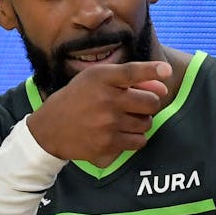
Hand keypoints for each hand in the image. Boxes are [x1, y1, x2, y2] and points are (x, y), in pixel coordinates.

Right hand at [26, 61, 172, 162]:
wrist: (50, 130)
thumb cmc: (77, 99)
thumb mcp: (95, 79)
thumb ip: (129, 78)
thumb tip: (162, 86)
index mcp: (101, 78)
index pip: (132, 71)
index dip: (153, 70)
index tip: (166, 71)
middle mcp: (105, 99)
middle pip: (151, 102)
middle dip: (148, 104)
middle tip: (135, 106)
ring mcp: (107, 124)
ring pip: (147, 123)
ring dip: (141, 122)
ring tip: (125, 120)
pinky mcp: (107, 144)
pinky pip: (139, 142)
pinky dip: (135, 139)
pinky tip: (122, 134)